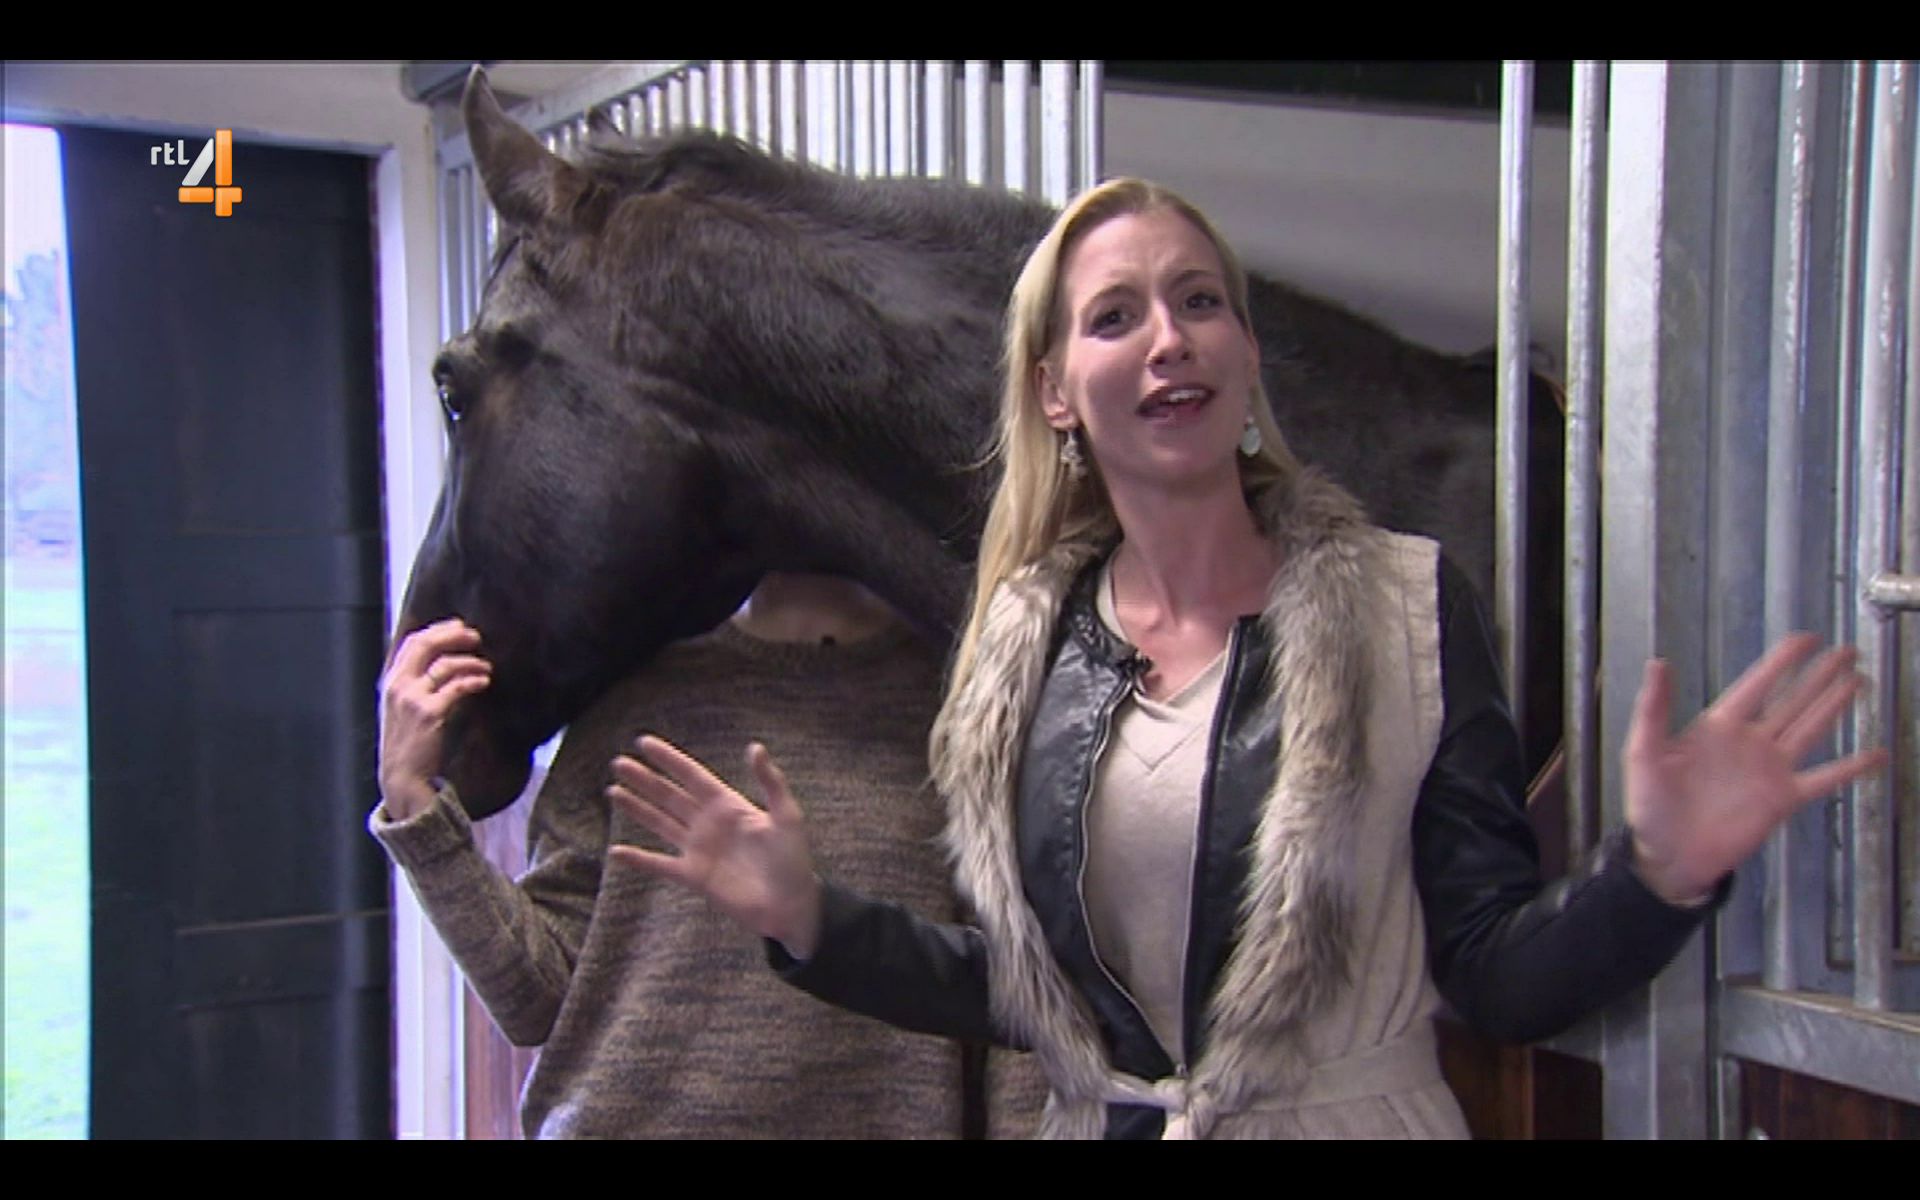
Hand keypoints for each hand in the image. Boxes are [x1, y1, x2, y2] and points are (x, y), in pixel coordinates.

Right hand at [378, 618, 491, 819]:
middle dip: (453, 635)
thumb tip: (441, 662)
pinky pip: (456, 686)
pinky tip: (484, 681)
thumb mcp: (402, 708)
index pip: (412, 641)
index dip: (438, 629)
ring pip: (445, 664)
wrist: (402, 776)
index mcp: (391, 681)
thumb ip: (415, 684)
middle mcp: (398, 685)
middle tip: (476, 637)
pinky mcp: (429, 713)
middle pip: (426, 644)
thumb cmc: (408, 743)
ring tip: (486, 667)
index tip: (459, 626)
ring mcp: (412, 698)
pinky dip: (473, 680)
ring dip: (470, 661)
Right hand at [607, 737, 823, 956]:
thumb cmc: (794, 860)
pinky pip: (660, 865)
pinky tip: (616, 852)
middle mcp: (709, 823)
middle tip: (618, 763)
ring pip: (660, 823)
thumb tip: (755, 747)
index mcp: (729, 805)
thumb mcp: (786, 815)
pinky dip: (638, 859)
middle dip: (645, 779)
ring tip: (614, 791)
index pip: (692, 775)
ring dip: (637, 808)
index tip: (644, 742)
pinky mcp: (694, 876)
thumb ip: (769, 782)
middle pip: (669, 795)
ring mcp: (699, 849)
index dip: (669, 759)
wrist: (791, 905)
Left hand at [1624, 633, 1889, 905]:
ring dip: (1834, 706)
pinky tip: (1877, 754)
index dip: (1782, 661)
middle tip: (1847, 652)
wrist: (1669, 857)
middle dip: (1819, 675)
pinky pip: (1824, 779)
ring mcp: (1769, 770)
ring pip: (1811, 729)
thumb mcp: (1644, 753)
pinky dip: (1851, 768)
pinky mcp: (1783, 799)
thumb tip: (1658, 663)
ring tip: (1859, 682)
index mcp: (1717, 727)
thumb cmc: (1650, 806)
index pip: (1757, 684)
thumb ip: (1654, 709)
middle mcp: (1749, 743)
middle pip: (1792, 700)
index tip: (1806, 638)